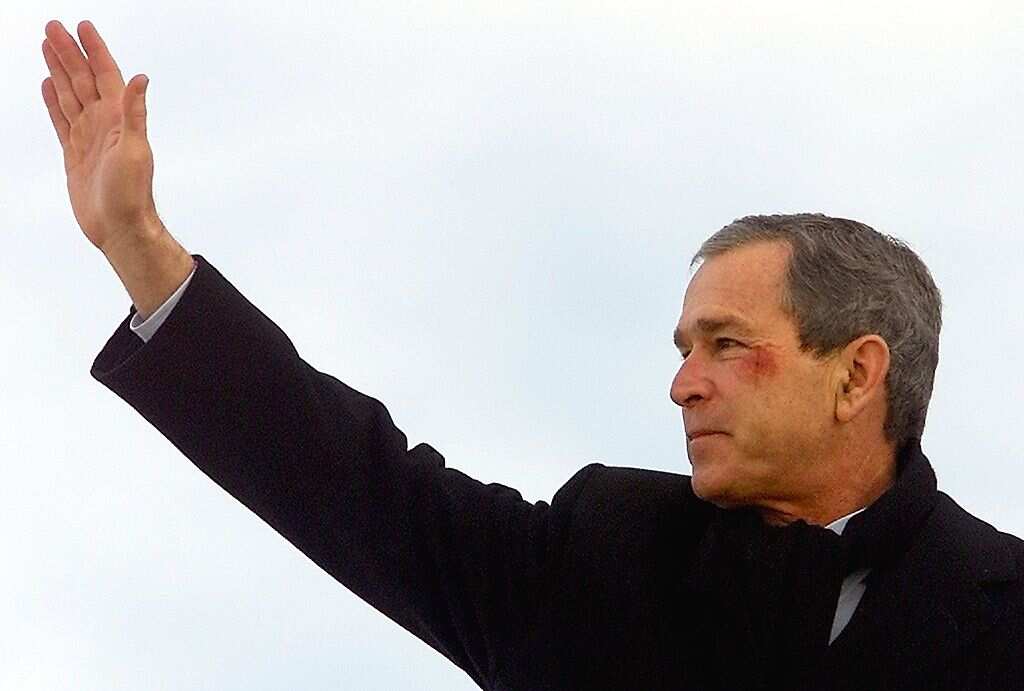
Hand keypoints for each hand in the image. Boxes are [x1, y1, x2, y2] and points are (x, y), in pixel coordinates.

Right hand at [41, 20, 162, 252]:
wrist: (119, 227)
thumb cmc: (132, 194)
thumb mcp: (135, 150)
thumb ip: (135, 113)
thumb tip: (141, 79)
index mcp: (118, 119)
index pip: (105, 75)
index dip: (94, 50)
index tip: (82, 27)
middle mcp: (104, 124)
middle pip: (82, 79)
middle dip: (69, 52)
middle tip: (53, 27)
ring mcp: (89, 137)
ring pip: (70, 94)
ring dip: (60, 70)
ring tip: (49, 47)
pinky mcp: (75, 153)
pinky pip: (61, 119)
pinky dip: (54, 101)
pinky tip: (48, 85)